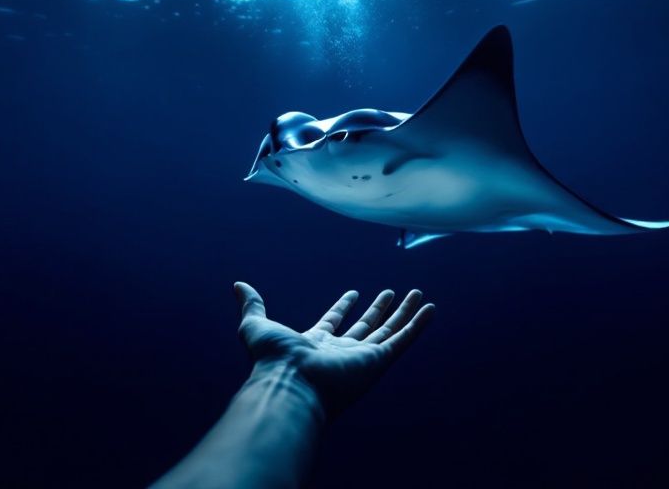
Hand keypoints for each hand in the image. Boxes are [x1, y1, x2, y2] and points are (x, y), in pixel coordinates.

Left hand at [234, 282, 434, 417]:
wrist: (290, 383)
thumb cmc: (272, 360)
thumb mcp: (255, 326)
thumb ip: (252, 305)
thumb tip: (238, 285)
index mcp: (315, 344)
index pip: (333, 323)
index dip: (343, 308)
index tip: (354, 293)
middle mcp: (341, 352)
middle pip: (366, 327)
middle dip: (379, 310)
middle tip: (391, 293)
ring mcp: (362, 357)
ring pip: (389, 332)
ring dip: (404, 314)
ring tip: (417, 294)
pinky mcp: (378, 361)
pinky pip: (403, 340)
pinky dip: (418, 325)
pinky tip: (429, 308)